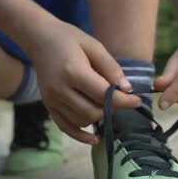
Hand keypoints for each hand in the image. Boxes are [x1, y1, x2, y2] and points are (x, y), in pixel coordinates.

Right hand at [26, 20, 140, 143]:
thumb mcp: (94, 46)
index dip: (124, 101)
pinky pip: (65, 127)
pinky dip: (80, 135)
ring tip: (108, 105)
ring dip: (99, 117)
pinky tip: (95, 138)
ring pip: (82, 120)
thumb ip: (111, 68)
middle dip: (113, 109)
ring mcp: (51, 99)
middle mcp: (60, 89)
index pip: (104, 95)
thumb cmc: (71, 39)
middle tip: (123, 100)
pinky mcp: (48, 105)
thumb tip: (127, 89)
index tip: (138, 100)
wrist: (40, 39)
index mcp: (73, 72)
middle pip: (93, 111)